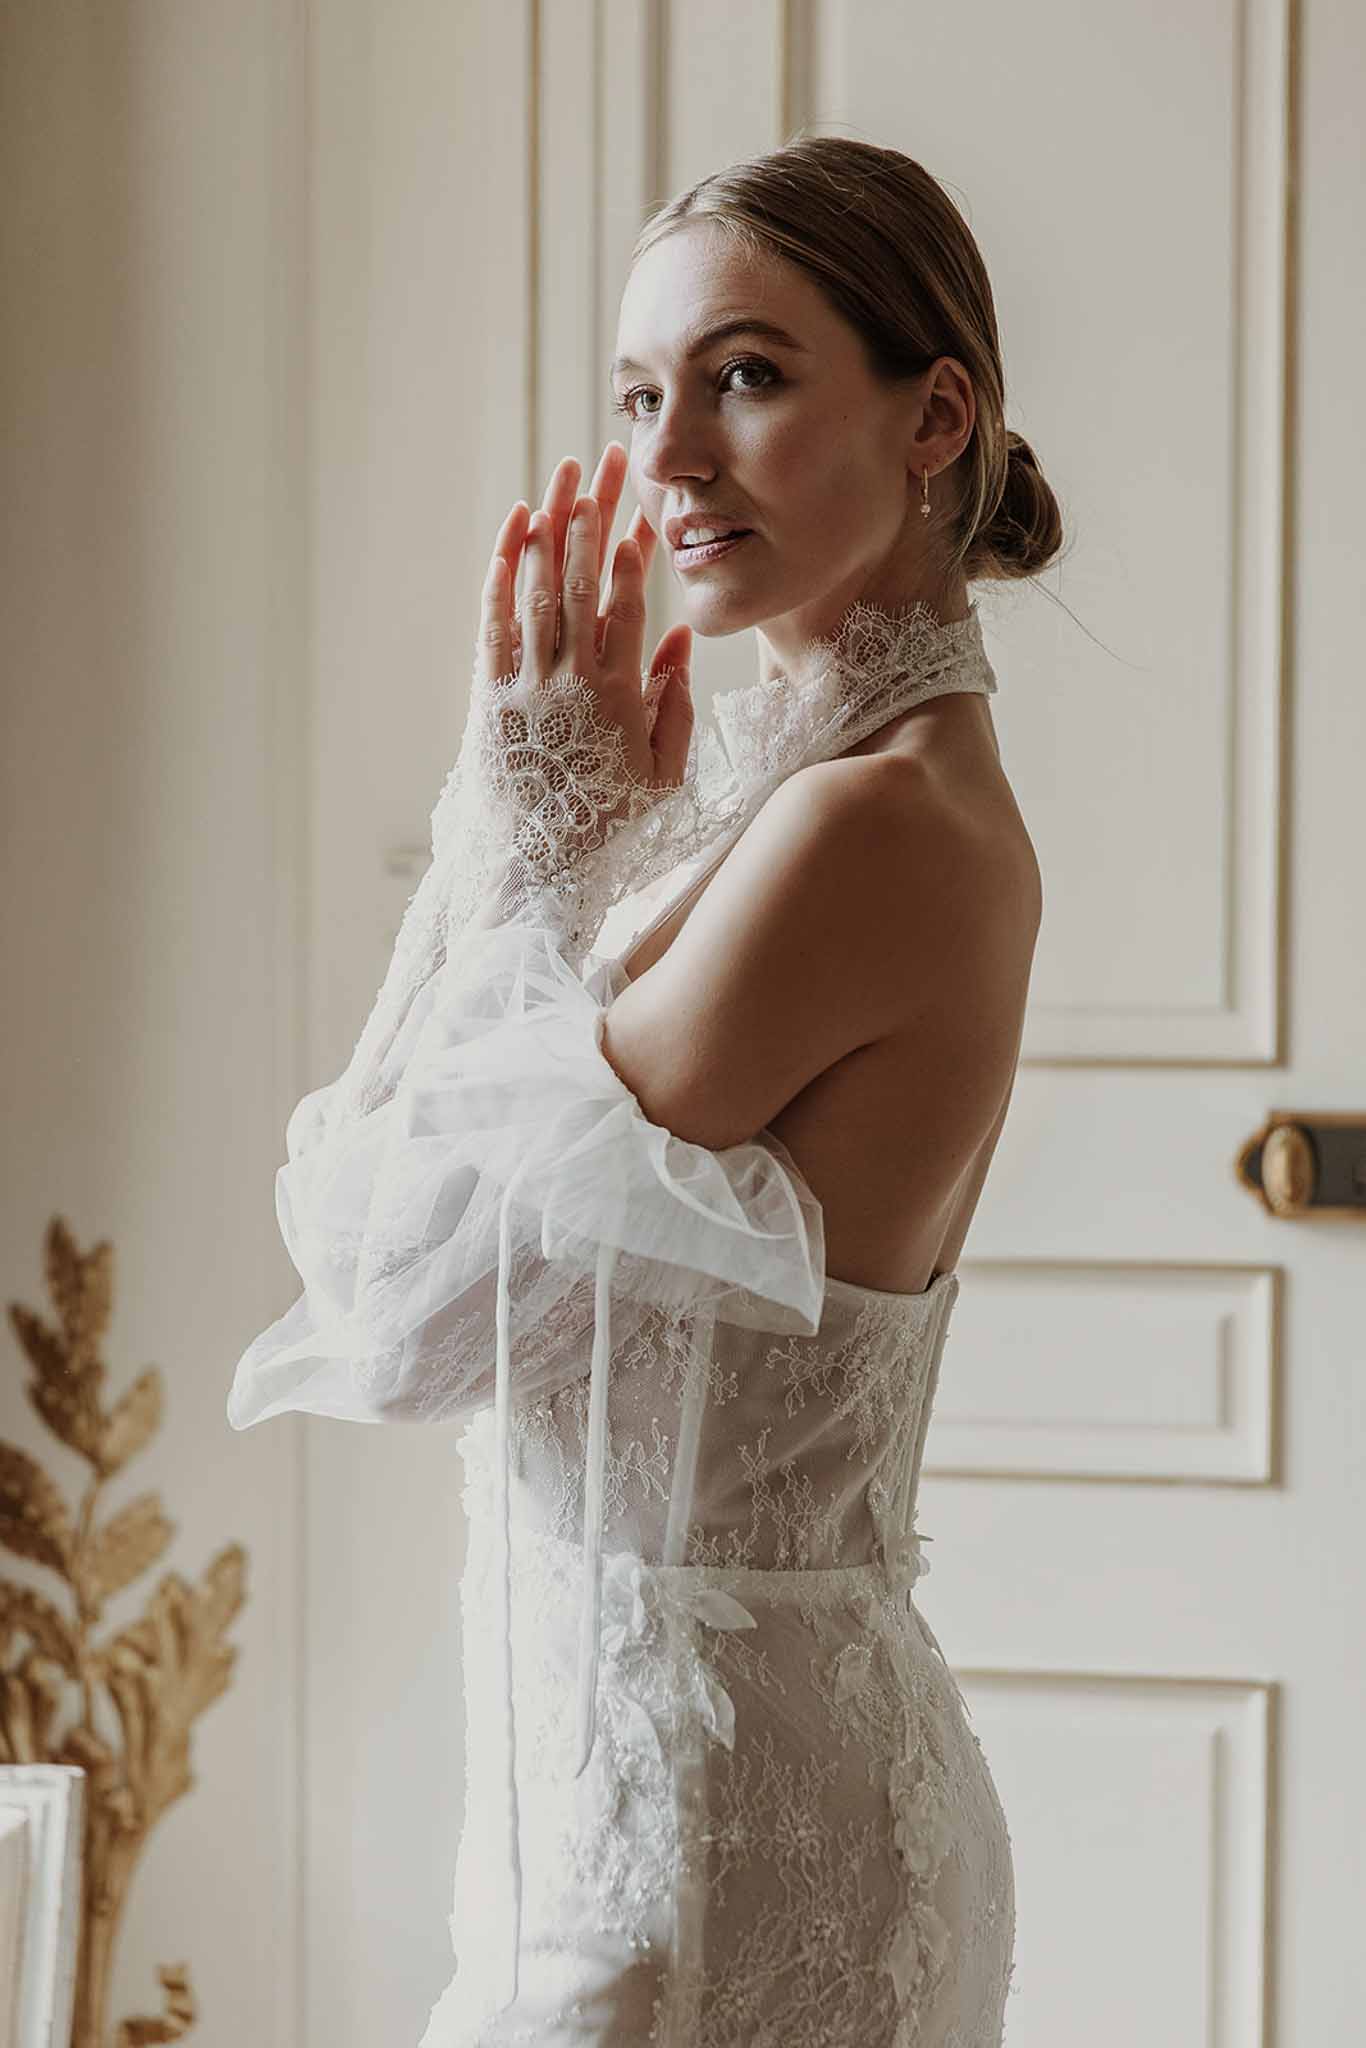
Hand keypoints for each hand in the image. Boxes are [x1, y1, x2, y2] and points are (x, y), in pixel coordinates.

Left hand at [477, 443, 692, 796]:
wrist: (536, 869)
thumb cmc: (608, 828)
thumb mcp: (662, 778)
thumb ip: (674, 707)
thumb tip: (680, 642)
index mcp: (620, 698)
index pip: (628, 607)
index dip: (634, 555)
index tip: (641, 513)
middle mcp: (571, 681)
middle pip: (582, 580)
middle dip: (595, 514)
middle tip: (606, 461)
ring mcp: (526, 684)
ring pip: (537, 589)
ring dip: (549, 527)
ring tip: (561, 476)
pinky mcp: (488, 695)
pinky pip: (493, 622)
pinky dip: (501, 574)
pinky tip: (511, 533)